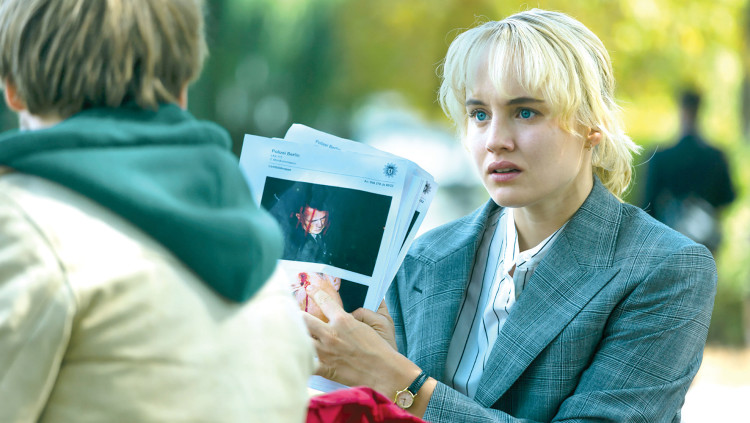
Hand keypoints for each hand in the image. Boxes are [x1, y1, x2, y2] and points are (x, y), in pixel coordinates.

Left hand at [303, 284, 418, 394]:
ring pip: (301, 339)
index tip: (309, 288)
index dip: (315, 293)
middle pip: (304, 319)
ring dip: (297, 336)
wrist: (383, 371)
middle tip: (294, 313)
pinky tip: (299, 357)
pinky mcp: (326, 368)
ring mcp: (326, 352)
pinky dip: (302, 361)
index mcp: (343, 320)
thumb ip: (361, 314)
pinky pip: (308, 364)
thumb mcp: (373, 324)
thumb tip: (353, 311)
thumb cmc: (380, 348)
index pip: (324, 300)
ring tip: (293, 333)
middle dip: (297, 314)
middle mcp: (330, 334)